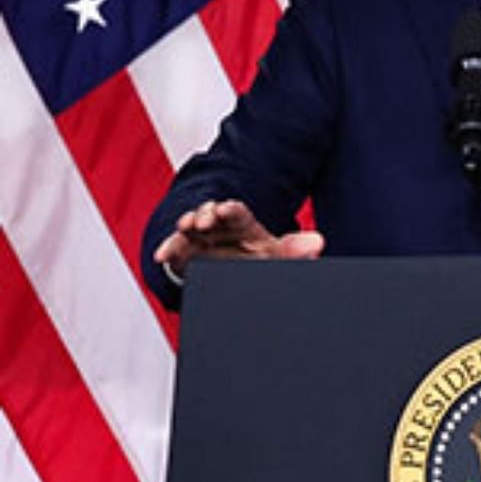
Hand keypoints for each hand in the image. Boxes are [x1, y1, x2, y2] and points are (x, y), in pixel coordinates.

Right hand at [152, 199, 324, 280]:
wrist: (234, 272)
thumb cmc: (257, 258)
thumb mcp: (276, 254)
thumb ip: (295, 250)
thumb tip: (318, 243)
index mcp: (243, 224)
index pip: (237, 213)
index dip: (230, 210)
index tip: (225, 209)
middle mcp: (219, 227)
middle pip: (210, 216)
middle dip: (205, 214)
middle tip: (204, 219)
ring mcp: (200, 240)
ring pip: (190, 229)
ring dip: (186, 227)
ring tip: (185, 228)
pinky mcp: (185, 255)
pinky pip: (175, 250)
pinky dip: (168, 251)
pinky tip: (161, 254)